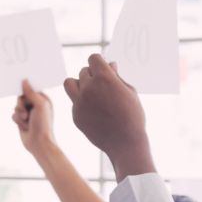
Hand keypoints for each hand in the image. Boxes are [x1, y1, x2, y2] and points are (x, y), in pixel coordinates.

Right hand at [11, 79, 55, 154]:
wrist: (39, 144)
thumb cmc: (43, 124)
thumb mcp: (39, 105)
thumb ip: (31, 93)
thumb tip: (24, 81)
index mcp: (43, 100)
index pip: (30, 89)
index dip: (24, 90)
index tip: (18, 86)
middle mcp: (35, 105)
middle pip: (21, 97)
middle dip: (21, 105)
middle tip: (25, 112)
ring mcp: (28, 113)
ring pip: (16, 106)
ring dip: (19, 114)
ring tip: (26, 121)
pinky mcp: (22, 121)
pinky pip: (13, 115)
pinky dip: (17, 121)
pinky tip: (24, 127)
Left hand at [63, 54, 154, 179]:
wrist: (125, 143)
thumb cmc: (132, 115)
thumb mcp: (129, 91)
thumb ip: (116, 76)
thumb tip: (110, 64)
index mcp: (104, 78)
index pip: (93, 58)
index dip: (99, 63)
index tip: (104, 70)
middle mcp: (89, 88)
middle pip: (83, 71)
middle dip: (92, 76)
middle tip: (103, 86)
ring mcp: (79, 102)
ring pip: (69, 83)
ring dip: (78, 84)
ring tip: (89, 92)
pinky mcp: (75, 115)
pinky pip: (73, 102)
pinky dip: (81, 102)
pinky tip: (94, 110)